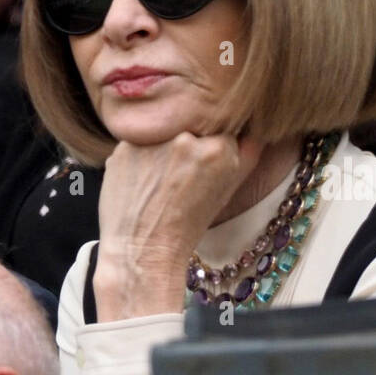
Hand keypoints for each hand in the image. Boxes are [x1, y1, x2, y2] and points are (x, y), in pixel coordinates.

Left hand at [94, 131, 265, 319]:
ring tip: (157, 179)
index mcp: (219, 149)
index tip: (200, 163)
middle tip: (176, 174)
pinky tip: (138, 180)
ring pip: (161, 130)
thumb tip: (253, 125)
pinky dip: (137, 157)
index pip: (219, 125)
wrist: (143, 250)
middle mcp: (185, 140)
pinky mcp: (122, 148)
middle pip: (189, 124)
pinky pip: (135, 142)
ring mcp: (151, 142)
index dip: (210, 143)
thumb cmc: (188, 225)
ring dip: (160, 147)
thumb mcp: (228, 190)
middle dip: (185, 144)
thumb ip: (247, 152)